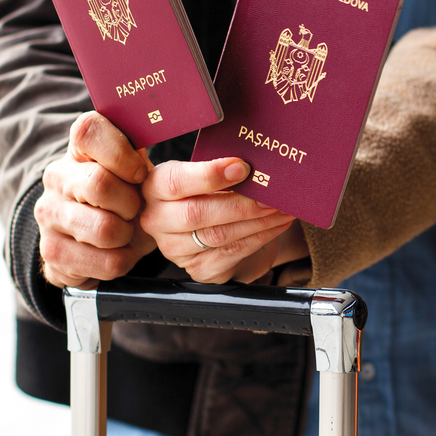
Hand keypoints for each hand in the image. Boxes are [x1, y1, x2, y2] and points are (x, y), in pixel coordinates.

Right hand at [35, 111, 155, 287]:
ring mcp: (49, 215)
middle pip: (99, 184)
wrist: (92, 243)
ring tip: (127, 231)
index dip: (120, 152)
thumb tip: (165, 124)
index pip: (88, 130)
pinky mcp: (52, 252)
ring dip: (127, 235)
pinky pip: (105, 262)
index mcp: (78, 149)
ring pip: (104, 229)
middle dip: (131, 202)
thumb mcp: (134, 171)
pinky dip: (123, 260)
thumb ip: (141, 152)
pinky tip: (117, 251)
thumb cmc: (122, 198)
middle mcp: (57, 177)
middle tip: (135, 208)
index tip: (139, 172)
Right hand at [140, 157, 300, 283]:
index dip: (209, 175)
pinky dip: (260, 237)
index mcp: (155, 187)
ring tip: (280, 209)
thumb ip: (221, 169)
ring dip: (256, 222)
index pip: (176, 182)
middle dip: (240, 204)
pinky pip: (232, 253)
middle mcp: (157, 220)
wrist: (214, 227)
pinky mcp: (198, 269)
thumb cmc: (210, 193)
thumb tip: (254, 166)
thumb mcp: (208, 175)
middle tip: (270, 196)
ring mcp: (175, 249)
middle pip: (196, 213)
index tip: (242, 167)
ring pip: (218, 235)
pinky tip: (277, 225)